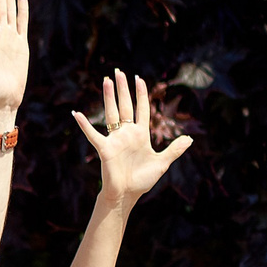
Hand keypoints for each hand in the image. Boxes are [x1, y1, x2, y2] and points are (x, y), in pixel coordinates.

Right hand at [72, 72, 191, 202]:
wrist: (127, 195)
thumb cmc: (142, 180)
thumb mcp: (162, 163)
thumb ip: (174, 150)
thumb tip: (189, 139)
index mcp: (141, 135)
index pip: (141, 109)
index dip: (141, 94)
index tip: (139, 79)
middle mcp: (127, 133)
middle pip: (125, 106)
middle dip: (122, 88)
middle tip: (119, 72)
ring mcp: (115, 140)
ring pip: (112, 113)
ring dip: (108, 97)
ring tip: (106, 80)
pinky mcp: (105, 149)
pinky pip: (92, 134)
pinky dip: (85, 124)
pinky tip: (77, 113)